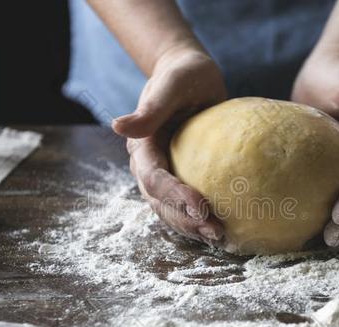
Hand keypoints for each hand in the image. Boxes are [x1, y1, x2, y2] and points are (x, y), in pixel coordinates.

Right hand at [112, 46, 227, 244]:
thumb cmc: (183, 76)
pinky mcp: (180, 179)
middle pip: (160, 202)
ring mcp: (162, 175)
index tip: (202, 207)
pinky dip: (198, 220)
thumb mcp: (171, 85)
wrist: (190, 79)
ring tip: (220, 238)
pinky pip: (183, 206)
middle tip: (216, 232)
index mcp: (142, 146)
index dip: (174, 196)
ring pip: (169, 211)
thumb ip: (150, 108)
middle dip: (186, 221)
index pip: (154, 178)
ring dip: (192, 228)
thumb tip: (117, 126)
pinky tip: (221, 230)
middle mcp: (147, 165)